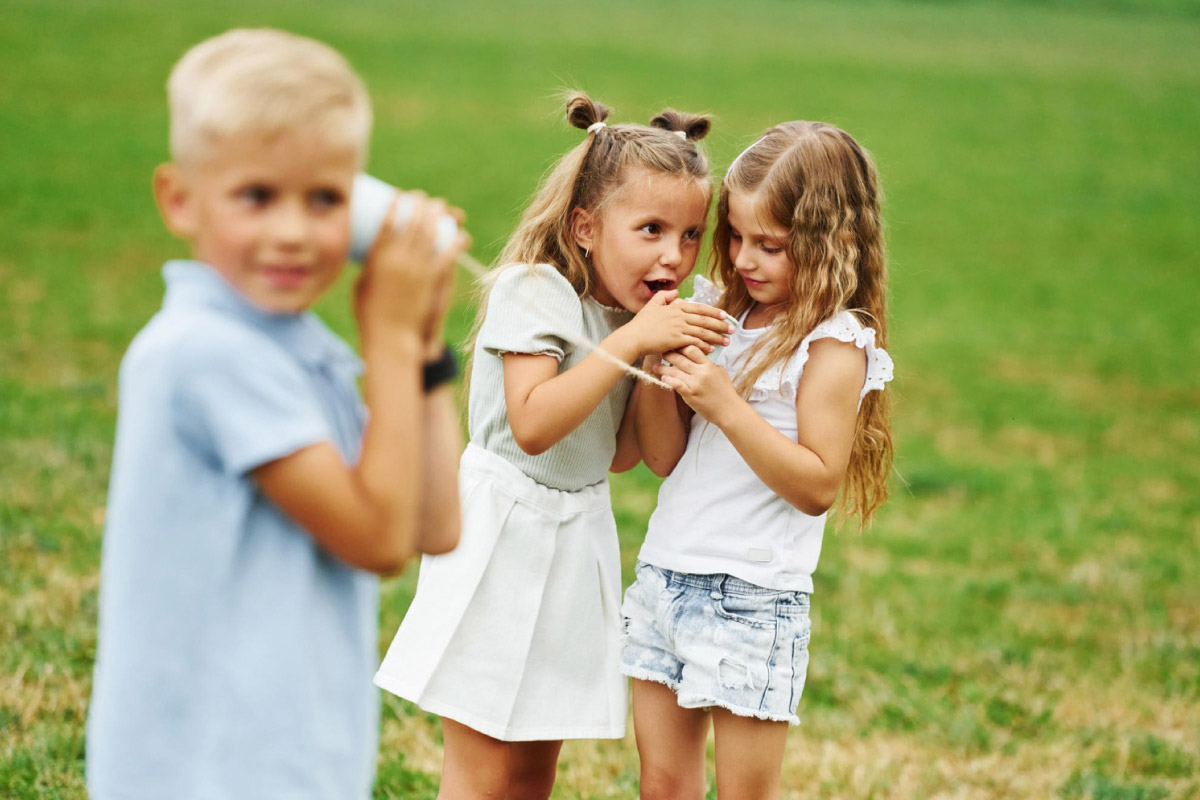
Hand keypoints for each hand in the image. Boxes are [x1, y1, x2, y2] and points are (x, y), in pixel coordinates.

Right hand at [356, 193, 467, 338]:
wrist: (389, 335)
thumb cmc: (370, 313)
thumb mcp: (363, 283)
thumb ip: (371, 266)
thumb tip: (375, 253)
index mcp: (377, 257)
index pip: (388, 221)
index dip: (397, 204)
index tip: (401, 194)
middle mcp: (397, 258)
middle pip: (412, 222)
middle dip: (419, 204)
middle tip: (423, 197)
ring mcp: (416, 268)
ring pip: (430, 234)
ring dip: (438, 216)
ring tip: (443, 208)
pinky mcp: (431, 281)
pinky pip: (446, 256)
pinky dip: (454, 243)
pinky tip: (461, 236)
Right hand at [621, 292, 733, 357]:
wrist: (633, 337)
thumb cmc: (640, 324)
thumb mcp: (652, 305)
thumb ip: (664, 297)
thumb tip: (676, 292)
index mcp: (675, 307)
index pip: (699, 308)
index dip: (713, 312)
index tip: (724, 315)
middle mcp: (679, 316)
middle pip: (704, 320)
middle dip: (720, 325)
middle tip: (732, 329)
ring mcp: (678, 328)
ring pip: (702, 332)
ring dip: (716, 337)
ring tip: (726, 341)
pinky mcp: (676, 340)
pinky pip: (694, 342)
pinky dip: (704, 346)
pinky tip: (712, 349)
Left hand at [656, 344, 740, 422]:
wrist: (729, 411)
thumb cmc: (726, 392)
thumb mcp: (721, 373)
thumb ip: (710, 364)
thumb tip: (702, 358)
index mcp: (709, 366)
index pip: (691, 349)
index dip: (681, 346)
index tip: (674, 345)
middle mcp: (701, 373)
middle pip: (680, 358)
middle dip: (669, 354)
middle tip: (661, 352)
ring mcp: (694, 384)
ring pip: (674, 371)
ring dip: (663, 368)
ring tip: (656, 366)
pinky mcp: (690, 395)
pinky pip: (675, 384)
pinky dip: (667, 380)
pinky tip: (662, 379)